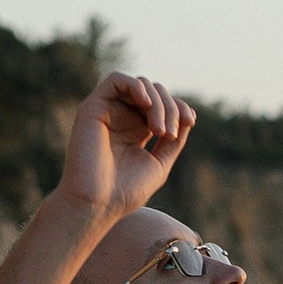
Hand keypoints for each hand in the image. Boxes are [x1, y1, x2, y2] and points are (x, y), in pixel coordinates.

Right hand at [59, 74, 192, 220]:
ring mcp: (106, 112)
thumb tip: (188, 116)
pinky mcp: (92, 108)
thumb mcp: (159, 163)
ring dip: (157, 101)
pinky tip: (146, 103)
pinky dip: (136, 86)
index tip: (190, 121)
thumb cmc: (124, 192)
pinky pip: (115, 79)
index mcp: (136, 131)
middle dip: (170, 107)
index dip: (179, 107)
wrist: (96, 204)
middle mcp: (121, 118)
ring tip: (160, 130)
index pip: (162, 105)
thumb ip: (174, 140)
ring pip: (139, 85)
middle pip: (154, 93)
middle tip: (170, 134)